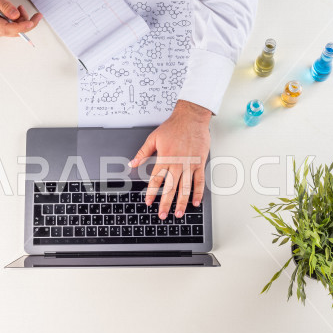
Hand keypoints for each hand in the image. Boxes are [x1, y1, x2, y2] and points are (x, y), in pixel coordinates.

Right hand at [0, 0, 41, 37]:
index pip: (9, 29)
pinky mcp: (0, 28)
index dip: (22, 26)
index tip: (31, 22)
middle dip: (27, 23)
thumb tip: (15, 15)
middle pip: (15, 32)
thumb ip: (5, 5)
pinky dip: (18, 21)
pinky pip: (13, 28)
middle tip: (36, 15)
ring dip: (23, 20)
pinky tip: (17, 12)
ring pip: (16, 30)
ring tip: (20, 7)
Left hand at [129, 100, 211, 220]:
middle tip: (162, 215)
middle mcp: (177, 163)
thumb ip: (142, 152)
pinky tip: (195, 203)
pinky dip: (198, 193)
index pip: (156, 179)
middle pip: (170, 187)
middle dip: (165, 203)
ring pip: (185, 187)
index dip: (152, 192)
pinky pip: (199, 181)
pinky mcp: (200, 163)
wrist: (191, 117)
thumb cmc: (174, 126)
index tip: (148, 202)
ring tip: (178, 214)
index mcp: (165, 158)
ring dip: (181, 202)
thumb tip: (132, 163)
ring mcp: (190, 164)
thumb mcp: (153, 138)